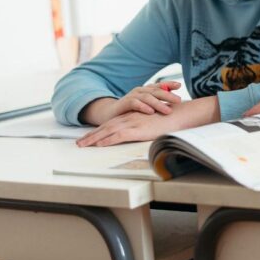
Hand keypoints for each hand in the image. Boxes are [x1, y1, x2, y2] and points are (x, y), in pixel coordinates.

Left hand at [77, 97, 216, 146]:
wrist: (180, 114)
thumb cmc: (171, 119)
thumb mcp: (154, 122)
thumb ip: (146, 127)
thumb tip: (143, 134)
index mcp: (133, 116)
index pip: (112, 124)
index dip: (99, 130)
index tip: (89, 137)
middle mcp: (130, 118)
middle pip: (106, 126)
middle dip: (91, 135)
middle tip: (79, 143)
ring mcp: (133, 123)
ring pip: (108, 131)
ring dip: (94, 138)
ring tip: (82, 145)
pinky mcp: (138, 129)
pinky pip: (119, 135)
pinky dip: (108, 139)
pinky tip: (100, 144)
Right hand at [80, 82, 182, 125]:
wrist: (111, 115)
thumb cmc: (132, 111)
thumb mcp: (146, 107)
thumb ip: (158, 103)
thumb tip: (176, 103)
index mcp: (146, 90)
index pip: (159, 85)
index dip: (169, 84)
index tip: (179, 85)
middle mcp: (140, 91)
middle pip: (156, 91)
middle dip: (168, 95)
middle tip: (179, 100)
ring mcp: (132, 96)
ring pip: (147, 97)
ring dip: (158, 103)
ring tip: (168, 110)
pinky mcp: (125, 103)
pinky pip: (135, 103)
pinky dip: (143, 107)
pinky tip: (151, 111)